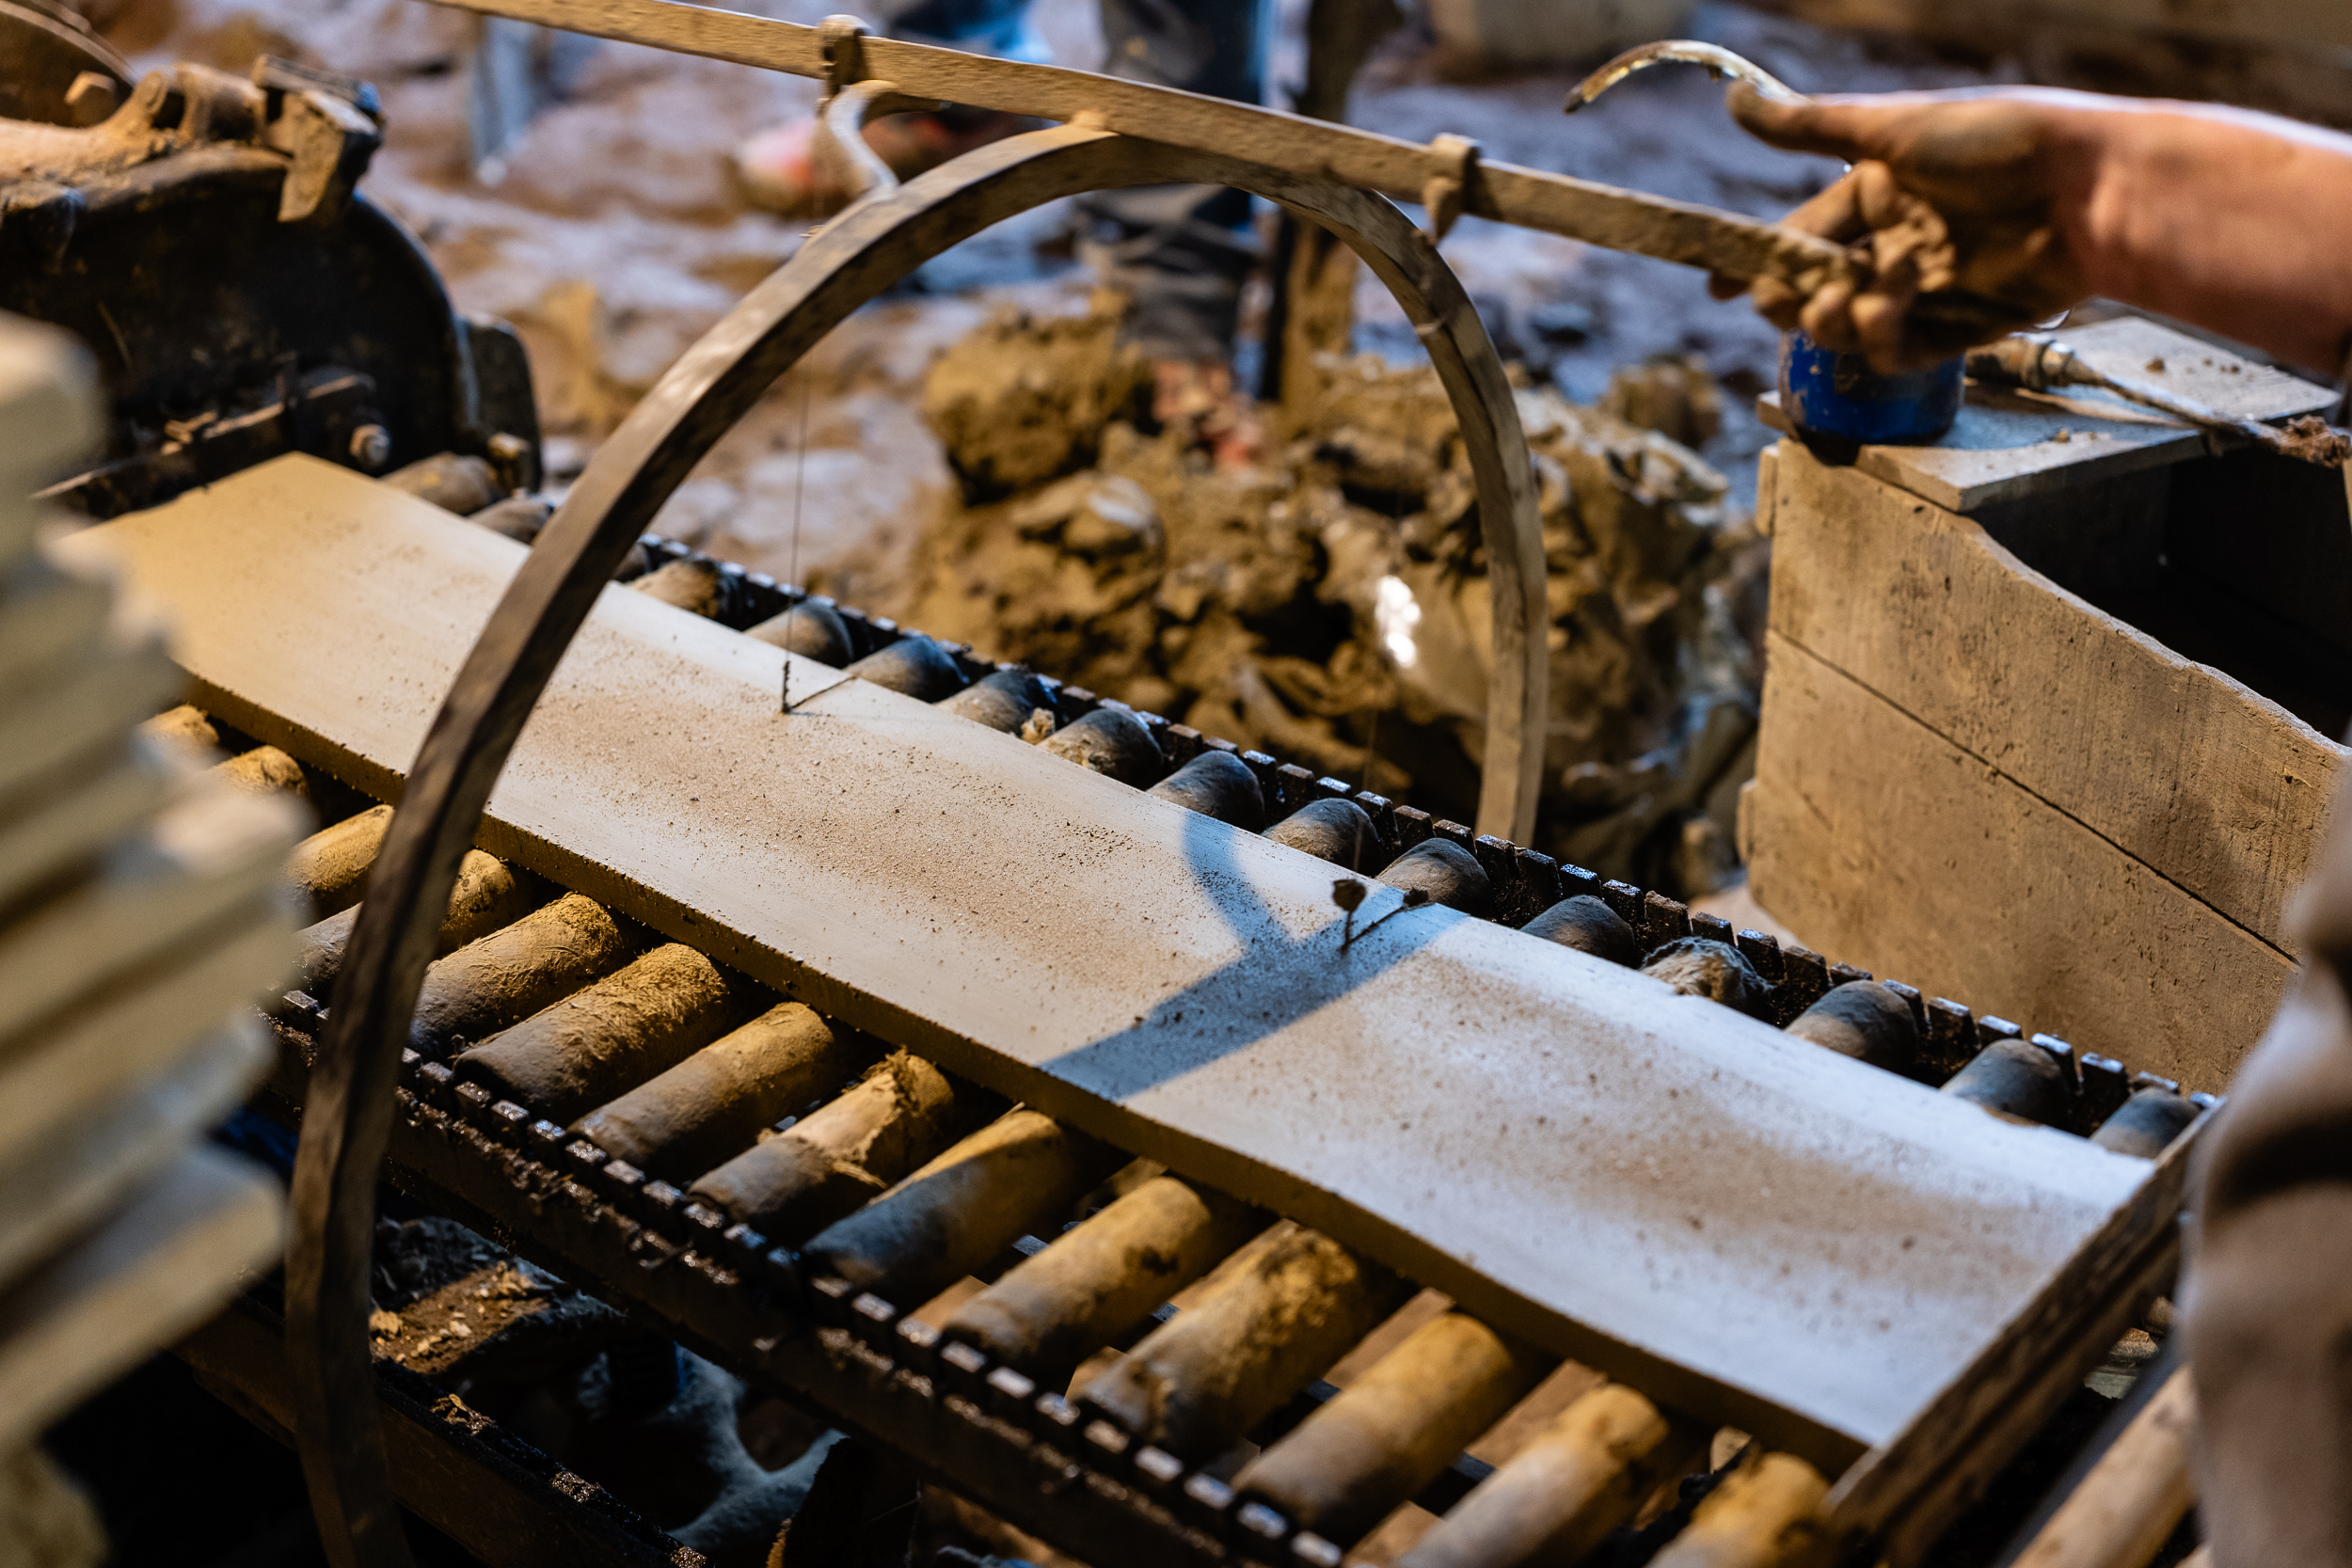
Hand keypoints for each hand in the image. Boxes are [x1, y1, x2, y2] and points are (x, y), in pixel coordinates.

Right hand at [1711, 86, 2099, 371]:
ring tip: (1846, 302)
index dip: (1759, 260)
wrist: (2089, 189)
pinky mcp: (1961, 328)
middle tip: (1781, 299)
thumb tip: (1733, 100)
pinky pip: (1900, 350)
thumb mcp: (1892, 128)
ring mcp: (1929, 289)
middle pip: (1818, 287)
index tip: (1719, 283)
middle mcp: (1900, 241)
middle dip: (1791, 298)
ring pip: (1850, 324)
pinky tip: (1886, 314)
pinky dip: (1881, 339)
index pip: (1803, 232)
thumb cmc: (1998, 142)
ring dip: (1834, 318)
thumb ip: (1808, 126)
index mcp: (1882, 193)